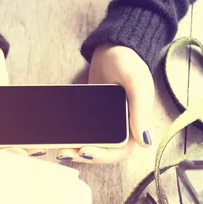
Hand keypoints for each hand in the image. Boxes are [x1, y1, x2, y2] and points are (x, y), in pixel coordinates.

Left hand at [56, 43, 154, 162]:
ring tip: (59, 149)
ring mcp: (106, 125)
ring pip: (91, 144)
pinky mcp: (92, 118)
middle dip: (83, 155)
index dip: (103, 156)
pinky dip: (72, 136)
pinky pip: (82, 132)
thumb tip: (145, 142)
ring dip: (75, 149)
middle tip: (64, 153)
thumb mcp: (136, 83)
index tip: (85, 152)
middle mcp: (122, 130)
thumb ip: (141, 111)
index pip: (120, 152)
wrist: (112, 47)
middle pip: (102, 152)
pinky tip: (57, 136)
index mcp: (136, 126)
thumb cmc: (129, 62)